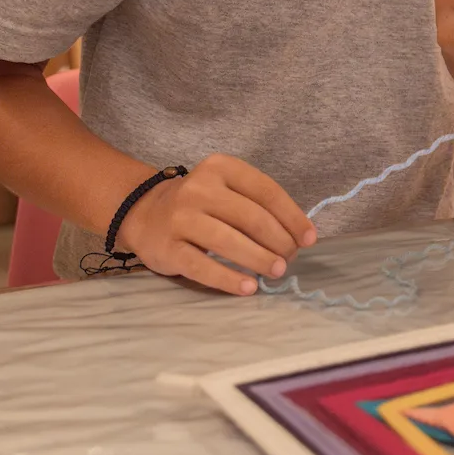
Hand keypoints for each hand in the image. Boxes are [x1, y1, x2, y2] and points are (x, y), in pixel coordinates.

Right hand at [115, 154, 316, 295]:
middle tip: (291, 259)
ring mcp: (181, 218)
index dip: (292, 217)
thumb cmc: (201, 204)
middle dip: (279, 241)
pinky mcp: (167, 248)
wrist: (144, 212)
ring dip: (260, 259)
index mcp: (221, 167)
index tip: (309, 238)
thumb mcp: (228, 190)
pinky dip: (228, 279)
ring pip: (229, 242)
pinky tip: (248, 287)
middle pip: (251, 217)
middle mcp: (199, 188)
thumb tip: (299, 236)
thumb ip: (258, 205)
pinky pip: (203, 266)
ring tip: (277, 271)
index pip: (266, 191)